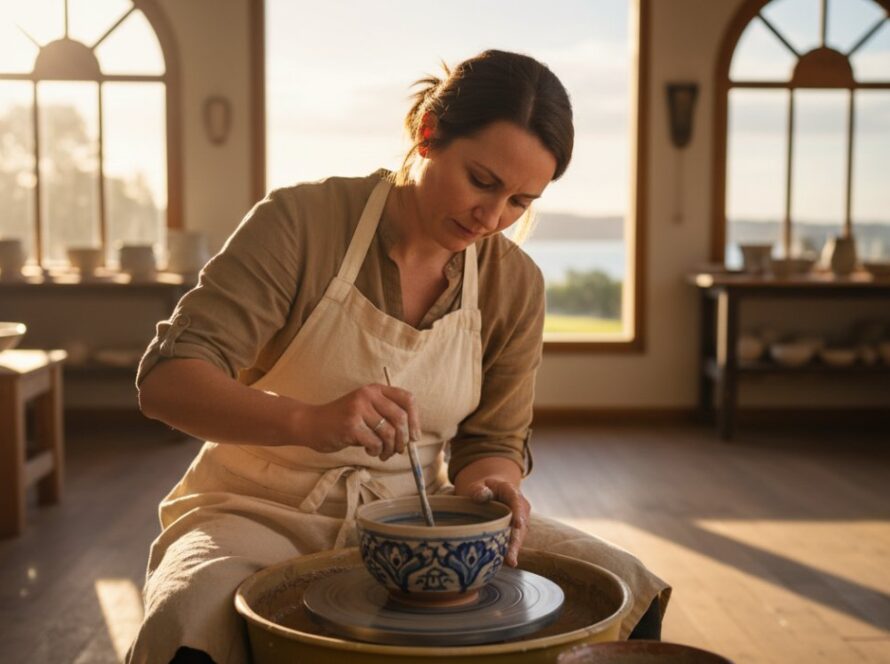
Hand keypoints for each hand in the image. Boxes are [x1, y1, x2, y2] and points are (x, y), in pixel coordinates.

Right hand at [297, 384, 421, 460]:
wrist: (311, 423)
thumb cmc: (342, 420)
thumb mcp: (365, 409)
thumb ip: (385, 415)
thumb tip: (412, 436)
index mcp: (375, 389)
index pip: (407, 399)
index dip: (415, 419)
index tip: (415, 436)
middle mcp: (368, 395)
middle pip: (400, 418)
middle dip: (403, 439)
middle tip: (398, 450)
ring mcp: (358, 409)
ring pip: (388, 433)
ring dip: (390, 449)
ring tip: (383, 454)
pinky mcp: (350, 425)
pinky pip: (375, 443)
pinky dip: (377, 451)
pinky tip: (370, 451)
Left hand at [459, 477, 530, 567]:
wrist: (491, 493)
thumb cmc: (483, 489)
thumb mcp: (478, 486)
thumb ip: (479, 490)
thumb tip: (480, 496)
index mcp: (512, 492)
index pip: (517, 502)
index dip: (518, 513)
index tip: (517, 524)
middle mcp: (520, 508)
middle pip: (521, 525)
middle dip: (516, 540)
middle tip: (511, 556)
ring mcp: (520, 521)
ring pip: (519, 536)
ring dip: (514, 549)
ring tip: (509, 562)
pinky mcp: (516, 532)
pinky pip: (514, 542)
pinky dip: (509, 551)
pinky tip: (504, 562)